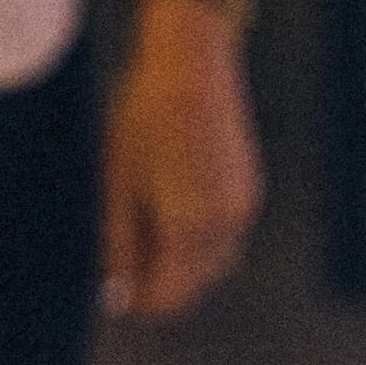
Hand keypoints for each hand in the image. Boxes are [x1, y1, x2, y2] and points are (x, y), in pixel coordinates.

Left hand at [103, 4, 261, 318]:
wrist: (192, 62)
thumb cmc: (144, 118)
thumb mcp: (119, 183)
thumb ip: (121, 242)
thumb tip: (120, 290)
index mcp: (189, 227)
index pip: (169, 293)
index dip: (141, 302)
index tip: (116, 296)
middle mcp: (225, 224)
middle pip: (195, 283)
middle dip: (162, 284)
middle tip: (125, 267)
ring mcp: (242, 206)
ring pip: (214, 261)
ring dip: (183, 263)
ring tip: (144, 236)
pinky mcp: (249, 188)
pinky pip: (226, 234)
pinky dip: (200, 241)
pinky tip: (172, 214)